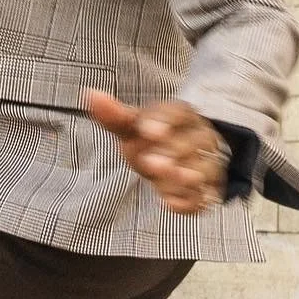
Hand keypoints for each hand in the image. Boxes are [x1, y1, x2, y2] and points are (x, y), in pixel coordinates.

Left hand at [84, 92, 227, 214]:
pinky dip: (189, 202)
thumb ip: (114, 116)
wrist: (174, 159)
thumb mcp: (131, 127)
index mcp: (181, 115)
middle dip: (172, 152)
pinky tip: (170, 204)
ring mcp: (206, 163)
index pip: (176, 112)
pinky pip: (203, 196)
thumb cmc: (150, 139)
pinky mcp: (207, 190)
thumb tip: (91, 95)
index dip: (163, 121)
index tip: (147, 131)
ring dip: (184, 176)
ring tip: (166, 179)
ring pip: (202, 169)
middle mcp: (199, 137)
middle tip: (150, 162)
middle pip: (191, 142)